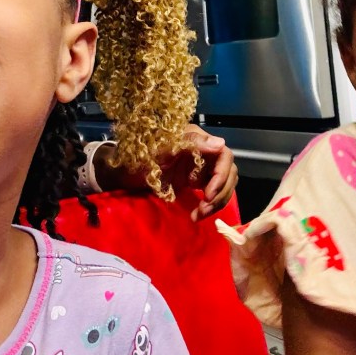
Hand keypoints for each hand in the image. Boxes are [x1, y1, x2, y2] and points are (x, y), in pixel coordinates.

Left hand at [90, 126, 238, 220]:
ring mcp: (202, 169)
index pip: (225, 156)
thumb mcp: (165, 145)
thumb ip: (192, 142)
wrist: (127, 172)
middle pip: (229, 173)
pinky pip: (212, 196)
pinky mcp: (198, 184)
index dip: (222, 175)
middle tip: (204, 206)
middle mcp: (206, 153)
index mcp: (200, 140)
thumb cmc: (142, 153)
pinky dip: (208, 207)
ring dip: (216, 202)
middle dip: (220, 192)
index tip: (208, 193)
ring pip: (223, 186)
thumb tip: (220, 144)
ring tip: (199, 214)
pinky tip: (196, 215)